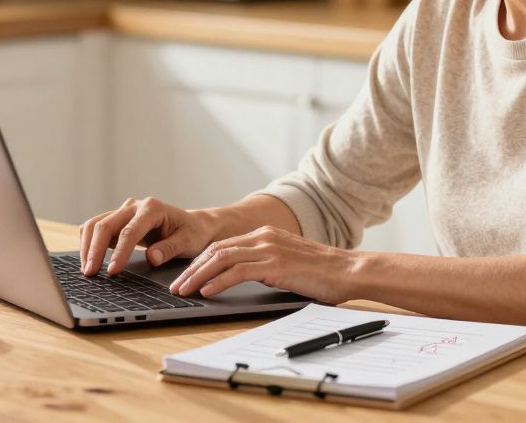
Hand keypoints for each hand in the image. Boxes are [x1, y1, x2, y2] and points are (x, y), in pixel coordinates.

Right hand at [79, 197, 220, 275]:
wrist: (193, 225)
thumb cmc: (192, 233)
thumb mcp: (188, 242)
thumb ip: (170, 248)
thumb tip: (151, 258)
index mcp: (152, 208)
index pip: (129, 231)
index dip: (119, 252)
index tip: (112, 271)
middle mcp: (134, 206)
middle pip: (105, 225)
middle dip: (95, 250)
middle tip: (90, 273)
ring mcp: (124, 211)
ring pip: (96, 224)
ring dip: (87, 246)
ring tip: (86, 270)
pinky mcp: (118, 220)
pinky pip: (97, 228)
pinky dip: (89, 243)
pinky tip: (88, 260)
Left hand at [169, 226, 363, 304]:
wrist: (350, 271)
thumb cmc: (323, 273)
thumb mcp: (288, 262)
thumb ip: (265, 264)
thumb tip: (241, 279)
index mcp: (265, 234)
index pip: (223, 246)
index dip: (200, 261)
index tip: (185, 276)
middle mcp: (263, 237)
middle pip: (216, 250)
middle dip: (192, 268)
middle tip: (176, 285)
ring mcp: (269, 248)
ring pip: (221, 259)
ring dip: (198, 276)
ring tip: (183, 290)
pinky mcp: (275, 264)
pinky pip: (238, 271)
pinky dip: (218, 281)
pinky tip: (207, 291)